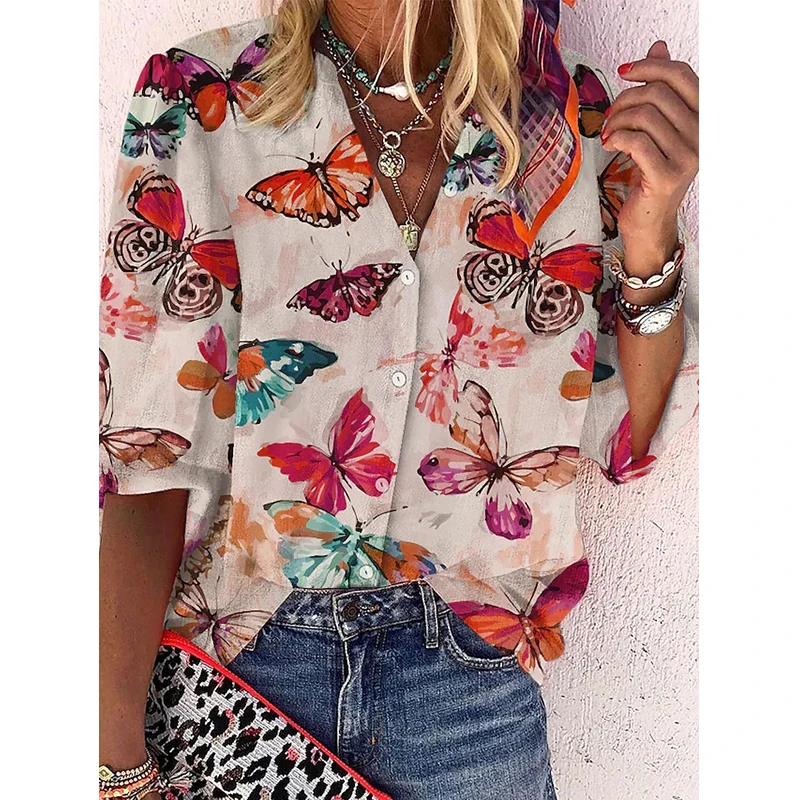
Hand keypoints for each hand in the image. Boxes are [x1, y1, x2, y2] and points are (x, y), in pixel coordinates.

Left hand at [601, 40, 698, 255]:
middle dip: (625, 99)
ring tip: (608, 133)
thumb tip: (658, 47)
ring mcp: (688, 157)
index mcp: (703, 119)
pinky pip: (637, 141)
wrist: (647, 220)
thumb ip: (659, 90)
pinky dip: (617, 137)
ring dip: (617, 120)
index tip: (624, 72)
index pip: (682, 76)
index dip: (651, 66)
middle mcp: (702, 136)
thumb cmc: (649, 173)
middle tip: (609, 115)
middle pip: (658, 94)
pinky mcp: (668, 176)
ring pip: (645, 116)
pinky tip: (610, 144)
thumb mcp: (655, 128)